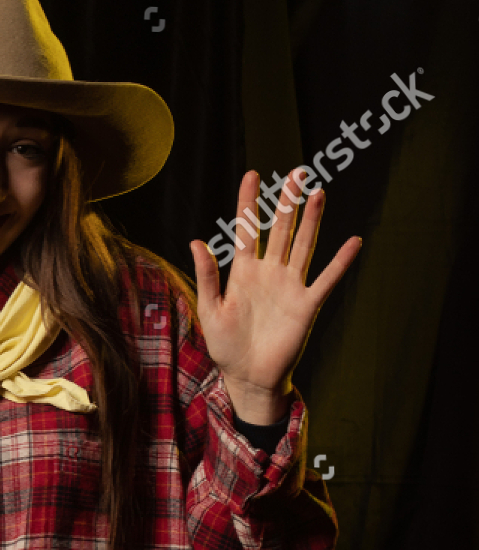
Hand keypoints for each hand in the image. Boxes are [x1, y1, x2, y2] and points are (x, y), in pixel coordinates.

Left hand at [188, 168, 360, 422]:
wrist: (248, 377)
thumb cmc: (226, 346)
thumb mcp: (210, 310)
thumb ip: (207, 276)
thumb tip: (196, 241)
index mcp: (243, 272)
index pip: (247, 229)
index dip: (249, 202)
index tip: (253, 174)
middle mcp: (269, 273)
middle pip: (281, 229)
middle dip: (287, 202)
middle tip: (297, 173)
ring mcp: (290, 286)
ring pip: (303, 245)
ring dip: (311, 220)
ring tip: (318, 193)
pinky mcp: (306, 305)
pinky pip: (326, 280)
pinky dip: (340, 262)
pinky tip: (353, 242)